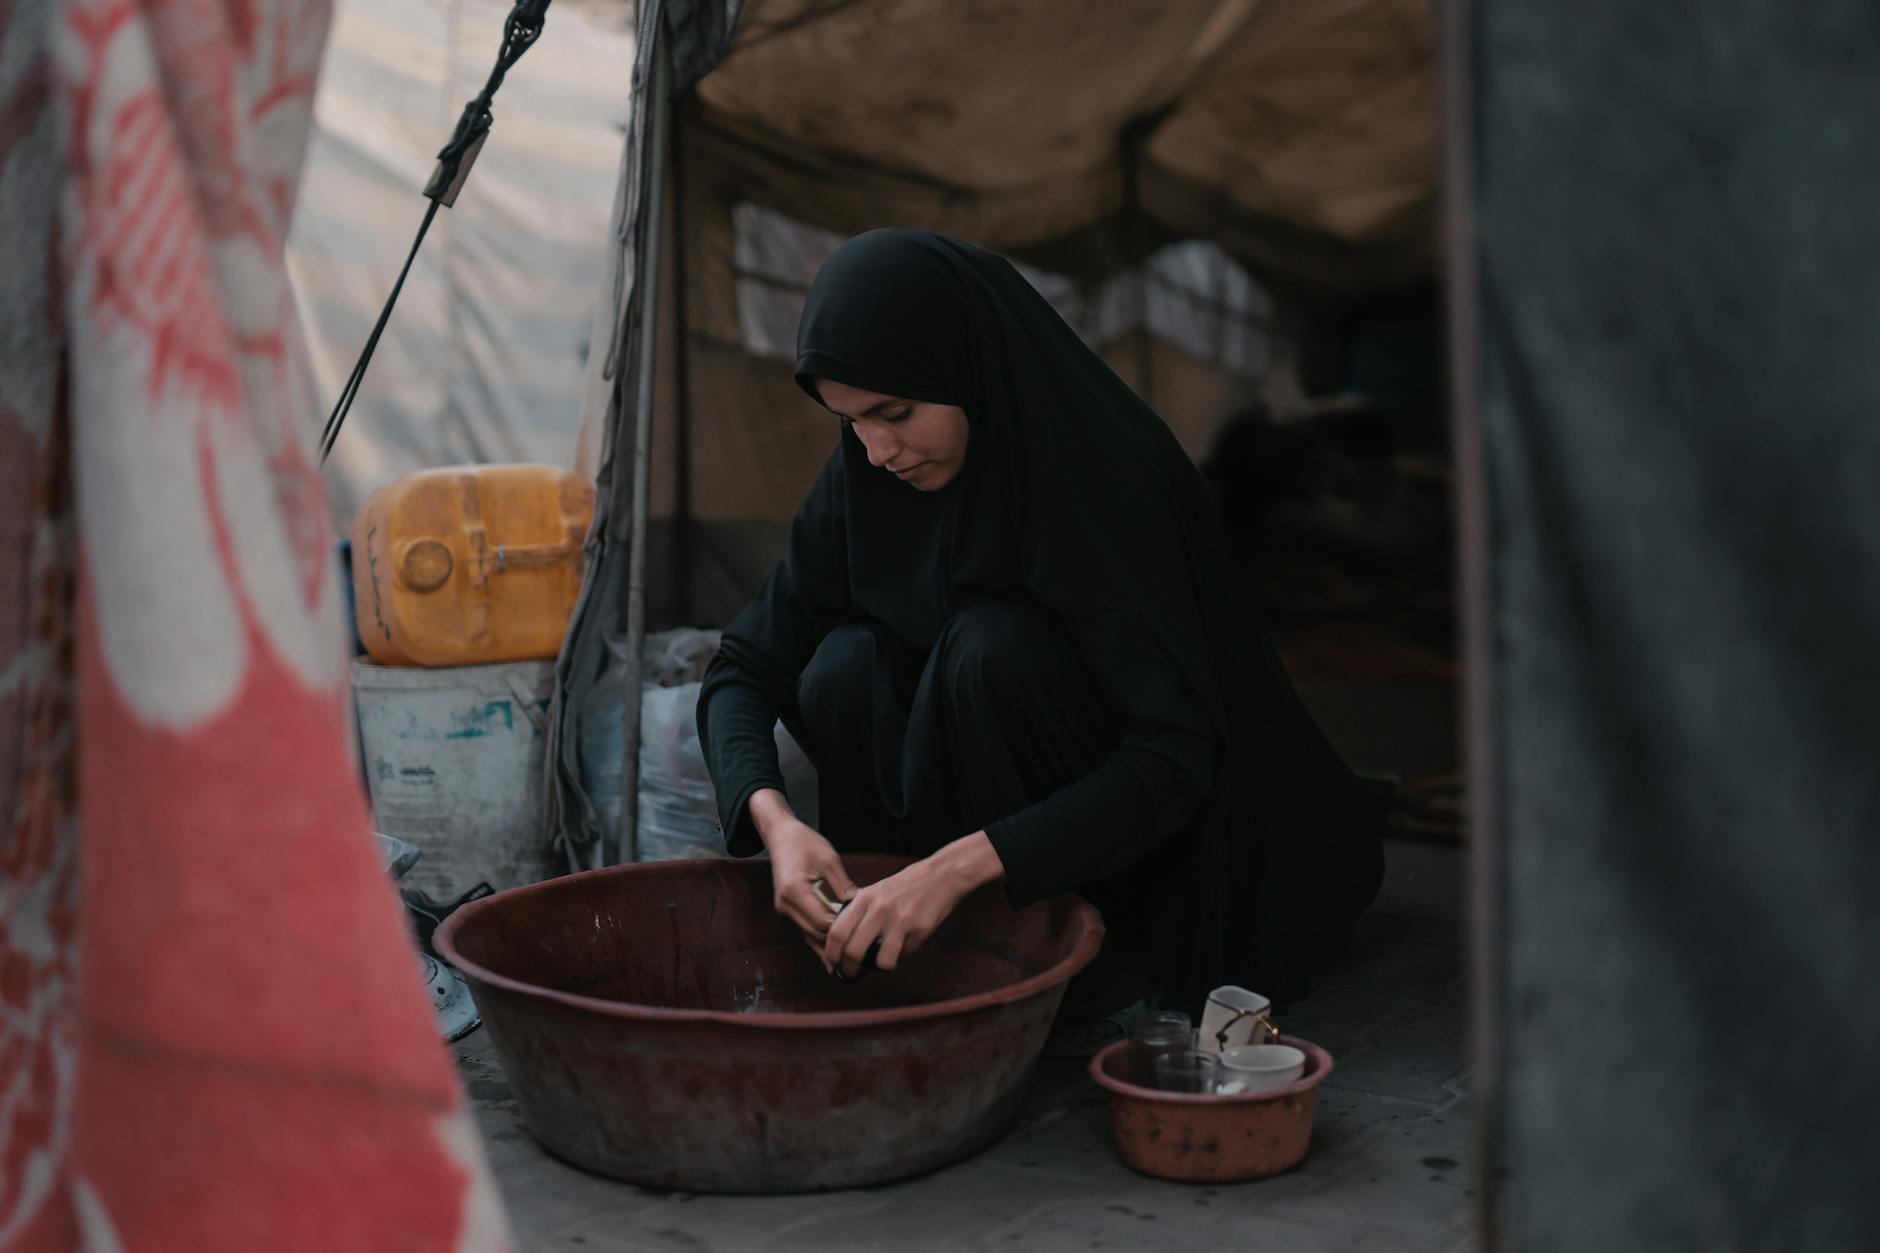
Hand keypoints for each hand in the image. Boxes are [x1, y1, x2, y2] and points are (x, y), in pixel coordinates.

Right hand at [750, 789, 854, 943]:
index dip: (842, 928)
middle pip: (815, 933)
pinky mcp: (788, 910)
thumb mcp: (829, 859)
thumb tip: (860, 907)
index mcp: (794, 891)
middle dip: (837, 939)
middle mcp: (786, 905)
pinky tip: (836, 945)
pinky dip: (820, 937)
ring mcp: (785, 910)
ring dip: (829, 942)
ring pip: (809, 936)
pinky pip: (806, 929)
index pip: (821, 921)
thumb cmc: (804, 843)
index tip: (862, 929)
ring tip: (851, 950)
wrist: (780, 836)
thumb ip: (843, 885)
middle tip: (862, 943)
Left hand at [822, 832, 1004, 976]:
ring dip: (882, 967)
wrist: (941, 875)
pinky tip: (906, 945)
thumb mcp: (876, 891)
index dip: (831, 953)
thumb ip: (860, 911)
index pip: (837, 931)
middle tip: (851, 973)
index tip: (832, 963)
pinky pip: (905, 955)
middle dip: (850, 968)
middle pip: (854, 951)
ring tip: (885, 960)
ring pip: (882, 961)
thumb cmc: (906, 885)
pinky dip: (903, 956)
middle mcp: (879, 909)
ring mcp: (900, 920)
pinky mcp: (920, 929)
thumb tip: (844, 941)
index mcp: (865, 899)